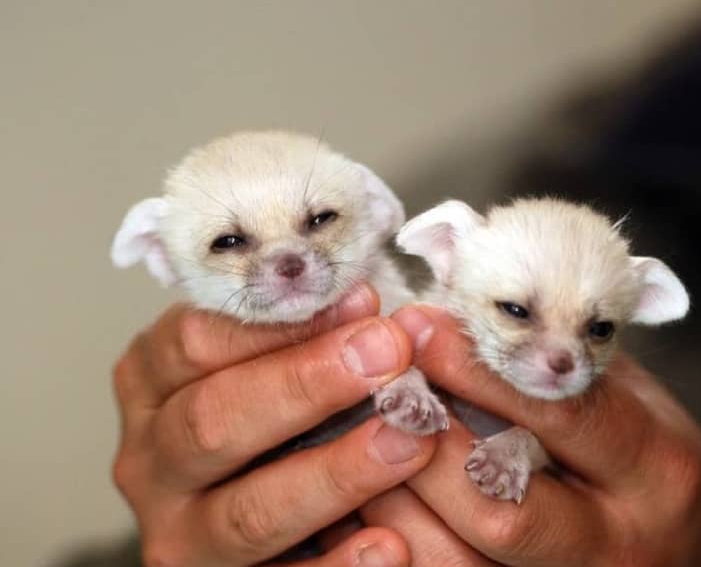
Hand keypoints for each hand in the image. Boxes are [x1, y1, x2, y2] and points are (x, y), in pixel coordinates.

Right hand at [111, 285, 433, 566]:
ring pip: (246, 512)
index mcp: (154, 383)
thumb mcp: (270, 359)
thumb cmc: (275, 409)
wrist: (266, 500)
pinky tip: (389, 544)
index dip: (282, 321)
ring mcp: (181, 532)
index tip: (361, 304)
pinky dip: (336, 565)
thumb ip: (301, 334)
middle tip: (387, 356)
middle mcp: (152, 460)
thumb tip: (363, 302)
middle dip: (306, 384)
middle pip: (210, 420)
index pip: (196, 342)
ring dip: (335, 475)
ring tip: (407, 443)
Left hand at [359, 305, 700, 565]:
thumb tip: (446, 306)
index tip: (419, 326)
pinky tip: (359, 500)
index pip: (564, 416)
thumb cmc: (648, 455)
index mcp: (656, 468)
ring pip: (459, 564)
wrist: (697, 553)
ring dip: (392, 499)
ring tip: (352, 441)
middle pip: (503, 510)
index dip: (482, 370)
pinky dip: (390, 543)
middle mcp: (616, 542)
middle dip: (425, 445)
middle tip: (377, 391)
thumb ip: (551, 359)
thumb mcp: (627, 393)